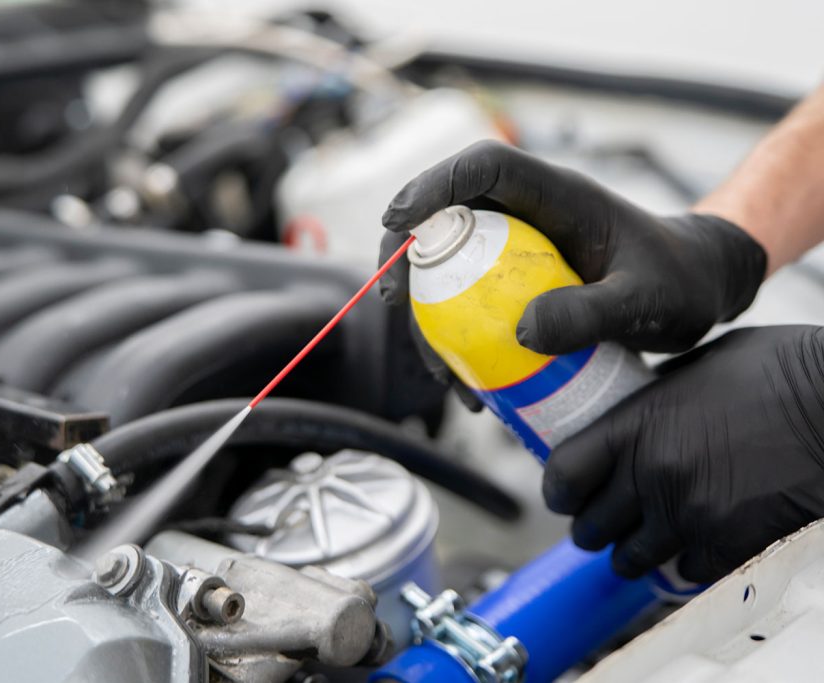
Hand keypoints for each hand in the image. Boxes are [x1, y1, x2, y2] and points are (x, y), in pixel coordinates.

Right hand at [379, 141, 766, 354]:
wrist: (696, 291)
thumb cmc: (680, 283)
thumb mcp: (647, 302)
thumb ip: (591, 314)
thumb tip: (521, 334)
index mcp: (556, 195)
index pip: (484, 167)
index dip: (434, 185)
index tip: (400, 222)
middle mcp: (527, 215)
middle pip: (445, 215)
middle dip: (406, 253)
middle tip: (392, 301)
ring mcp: (517, 249)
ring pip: (447, 265)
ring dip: (426, 312)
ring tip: (439, 370)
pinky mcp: (515, 284)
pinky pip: (468, 303)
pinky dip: (455, 341)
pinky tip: (467, 384)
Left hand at [543, 325, 823, 582]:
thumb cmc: (779, 371)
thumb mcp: (697, 366)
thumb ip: (654, 399)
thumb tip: (630, 417)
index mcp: (635, 425)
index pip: (563, 476)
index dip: (558, 490)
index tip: (564, 493)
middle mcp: (652, 475)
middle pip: (589, 529)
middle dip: (593, 527)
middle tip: (604, 519)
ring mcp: (690, 514)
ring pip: (631, 559)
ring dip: (633, 551)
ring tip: (647, 535)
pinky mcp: (730, 544)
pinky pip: (684, 573)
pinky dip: (686, 562)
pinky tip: (698, 540)